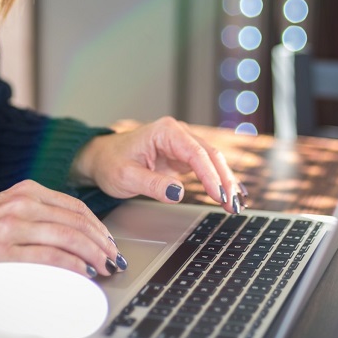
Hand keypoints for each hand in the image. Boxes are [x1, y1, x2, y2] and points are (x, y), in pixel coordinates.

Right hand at [0, 180, 126, 277]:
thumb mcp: (6, 208)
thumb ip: (37, 214)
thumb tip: (74, 234)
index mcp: (25, 190)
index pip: (74, 206)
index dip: (97, 226)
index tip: (107, 241)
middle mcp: (22, 203)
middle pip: (77, 221)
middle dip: (101, 242)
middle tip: (112, 258)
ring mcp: (13, 225)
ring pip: (68, 238)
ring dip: (92, 255)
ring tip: (102, 267)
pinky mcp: (4, 250)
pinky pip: (49, 257)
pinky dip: (71, 266)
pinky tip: (81, 273)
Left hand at [72, 117, 246, 213]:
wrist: (101, 158)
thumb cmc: (110, 163)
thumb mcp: (126, 176)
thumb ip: (152, 184)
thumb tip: (177, 193)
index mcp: (165, 131)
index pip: (195, 153)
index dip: (210, 175)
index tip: (219, 196)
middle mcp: (177, 134)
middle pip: (210, 155)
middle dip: (224, 180)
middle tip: (234, 205)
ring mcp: (182, 145)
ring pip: (213, 161)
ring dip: (225, 182)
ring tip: (236, 205)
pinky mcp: (183, 157)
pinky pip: (207, 168)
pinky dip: (218, 182)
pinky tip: (231, 195)